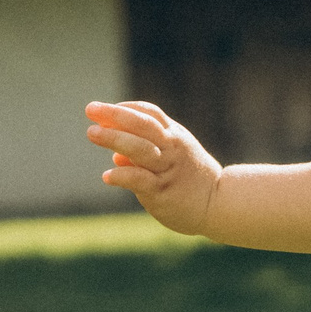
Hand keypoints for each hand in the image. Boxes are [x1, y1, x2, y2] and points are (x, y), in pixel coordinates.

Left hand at [85, 100, 222, 235]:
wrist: (220, 203)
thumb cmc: (193, 179)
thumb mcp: (174, 159)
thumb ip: (146, 153)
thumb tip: (115, 158)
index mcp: (174, 136)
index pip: (149, 114)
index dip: (126, 108)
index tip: (103, 110)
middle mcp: (171, 148)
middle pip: (143, 125)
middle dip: (115, 115)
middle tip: (90, 109)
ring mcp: (167, 169)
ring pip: (140, 149)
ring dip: (115, 138)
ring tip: (92, 133)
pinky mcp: (163, 191)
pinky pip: (140, 180)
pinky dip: (123, 176)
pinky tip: (107, 177)